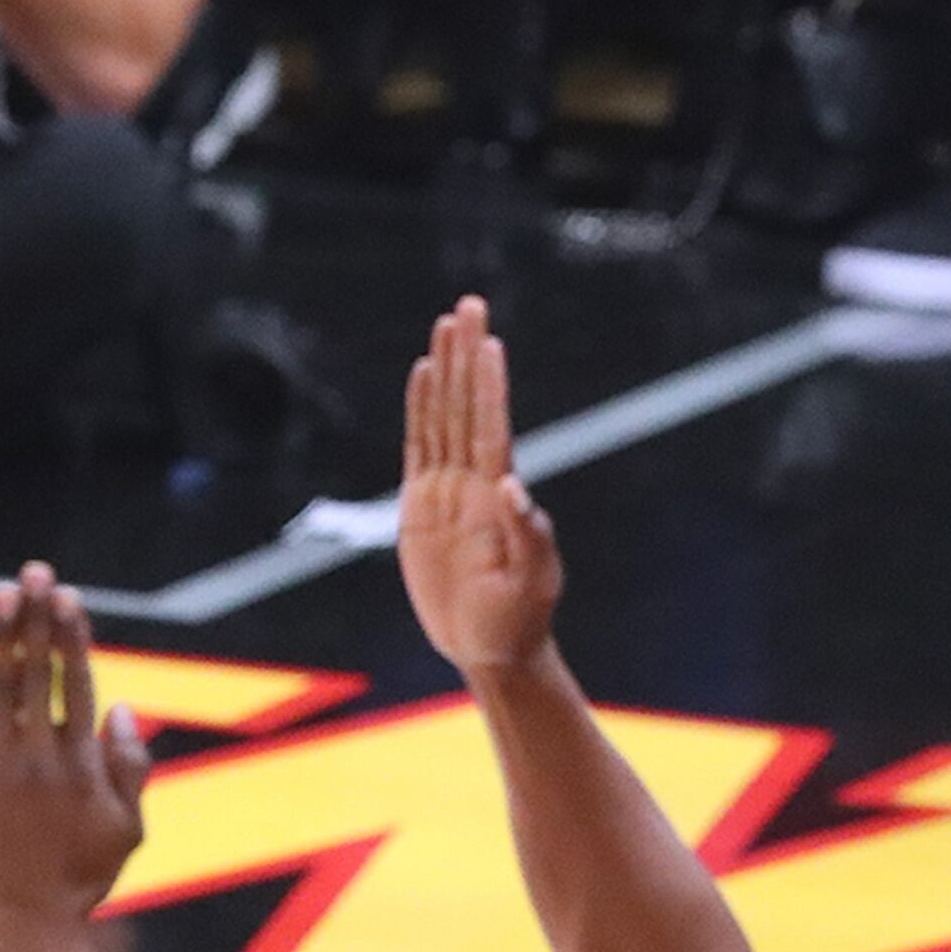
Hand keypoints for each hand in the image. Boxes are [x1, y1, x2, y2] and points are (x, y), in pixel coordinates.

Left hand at [0, 563, 152, 934]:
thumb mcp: (131, 828)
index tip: (70, 600)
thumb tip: (123, 710)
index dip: (73, 640)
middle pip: (39, 674)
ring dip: (3, 635)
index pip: (78, 687)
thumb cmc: (87, 874)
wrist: (27, 917)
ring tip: (7, 591)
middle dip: (38, 620)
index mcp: (84, 768)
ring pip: (1, 687)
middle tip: (39, 573)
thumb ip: (132, 769)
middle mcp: (39, 759)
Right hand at [398, 295, 561, 676]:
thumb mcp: (532, 581)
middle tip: (470, 304)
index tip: (490, 342)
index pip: (492, 427)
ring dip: (445, 369)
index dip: (489, 385)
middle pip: (467, 405)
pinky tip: (423, 374)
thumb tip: (514, 486)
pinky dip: (420, 409)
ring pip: (443, 415)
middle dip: (468, 355)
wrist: (491, 647)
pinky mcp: (422, 505)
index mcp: (501, 496)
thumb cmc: (519, 619)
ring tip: (447, 323)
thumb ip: (527, 535)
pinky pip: (418, 445)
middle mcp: (475, 482)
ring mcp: (447, 489)